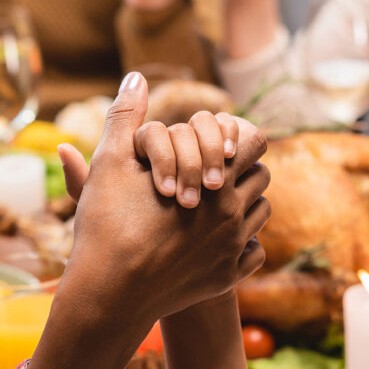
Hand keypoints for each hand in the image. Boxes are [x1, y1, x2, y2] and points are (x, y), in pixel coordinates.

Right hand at [58, 72, 269, 324]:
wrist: (108, 293)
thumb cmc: (107, 224)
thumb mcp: (110, 162)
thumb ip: (126, 115)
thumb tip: (134, 76)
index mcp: (215, 179)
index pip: (254, 142)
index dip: (237, 137)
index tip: (217, 142)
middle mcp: (234, 214)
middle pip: (261, 177)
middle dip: (240, 170)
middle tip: (213, 170)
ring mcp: (233, 249)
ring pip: (260, 214)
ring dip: (243, 204)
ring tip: (212, 202)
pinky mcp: (228, 278)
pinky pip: (254, 252)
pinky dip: (242, 243)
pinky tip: (214, 239)